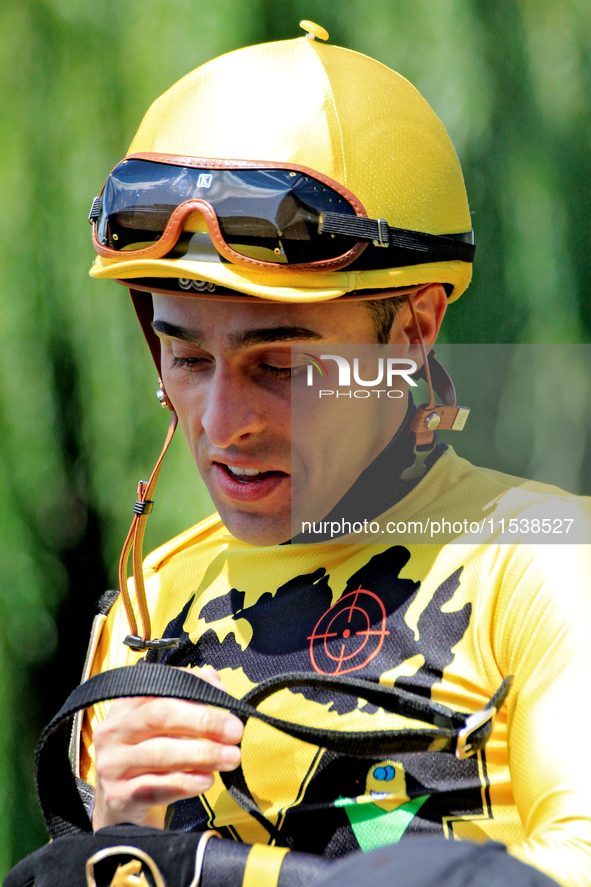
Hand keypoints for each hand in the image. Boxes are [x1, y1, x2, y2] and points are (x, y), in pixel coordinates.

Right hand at [92, 667, 243, 829]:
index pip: (159, 686)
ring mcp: (113, 765)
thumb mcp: (159, 726)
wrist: (117, 807)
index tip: (224, 694)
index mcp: (125, 706)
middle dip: (203, 720)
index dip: (193, 686)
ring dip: (202, 753)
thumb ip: (185, 699)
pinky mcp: (119, 797)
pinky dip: (186, 783)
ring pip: (160, 753)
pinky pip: (156, 788)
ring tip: (231, 756)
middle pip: (160, 716)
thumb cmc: (146, 756)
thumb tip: (214, 681)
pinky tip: (207, 780)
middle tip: (235, 730)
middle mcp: (114, 731)